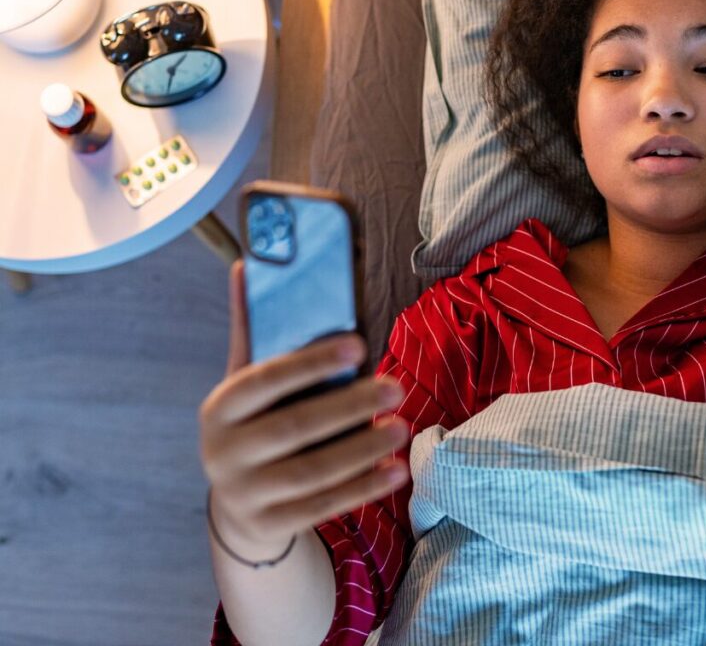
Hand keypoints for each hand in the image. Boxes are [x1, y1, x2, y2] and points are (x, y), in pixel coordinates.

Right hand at [198, 261, 410, 553]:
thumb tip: (246, 263)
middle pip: (294, 428)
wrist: (237, 504)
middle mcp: (222, 453)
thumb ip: (254, 329)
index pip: (264, 379)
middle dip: (350, 406)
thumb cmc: (254, 422)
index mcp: (219, 407)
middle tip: (397, 386)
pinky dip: (362, 487)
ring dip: (363, 448)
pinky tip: (396, 470)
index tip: (359, 343)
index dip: (312, 360)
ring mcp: (244, 495)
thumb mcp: (247, 380)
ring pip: (311, 472)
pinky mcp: (270, 526)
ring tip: (402, 426)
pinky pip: (322, 507)